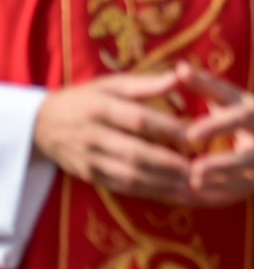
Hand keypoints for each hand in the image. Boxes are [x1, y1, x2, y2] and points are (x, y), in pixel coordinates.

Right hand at [33, 69, 193, 203]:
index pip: (137, 120)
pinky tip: (171, 193)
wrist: (41, 125)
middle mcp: (93, 136)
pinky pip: (122, 188)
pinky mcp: (90, 177)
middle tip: (197, 167)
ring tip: (190, 185)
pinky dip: (149, 192)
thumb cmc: (85, 98)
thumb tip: (180, 74)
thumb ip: (146, 83)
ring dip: (162, 183)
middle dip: (168, 163)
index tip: (193, 135)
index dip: (166, 128)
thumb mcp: (111, 84)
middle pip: (134, 153)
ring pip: (129, 176)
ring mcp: (90, 160)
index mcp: (99, 108)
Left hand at [179, 62, 253, 207]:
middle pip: (246, 161)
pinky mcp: (248, 190)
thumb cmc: (244, 113)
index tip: (190, 134)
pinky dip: (204, 199)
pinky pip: (226, 198)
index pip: (242, 120)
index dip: (217, 127)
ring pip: (237, 184)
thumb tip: (179, 67)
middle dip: (221, 167)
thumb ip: (204, 84)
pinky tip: (179, 196)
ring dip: (210, 188)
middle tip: (193, 171)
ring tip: (181, 187)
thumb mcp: (230, 96)